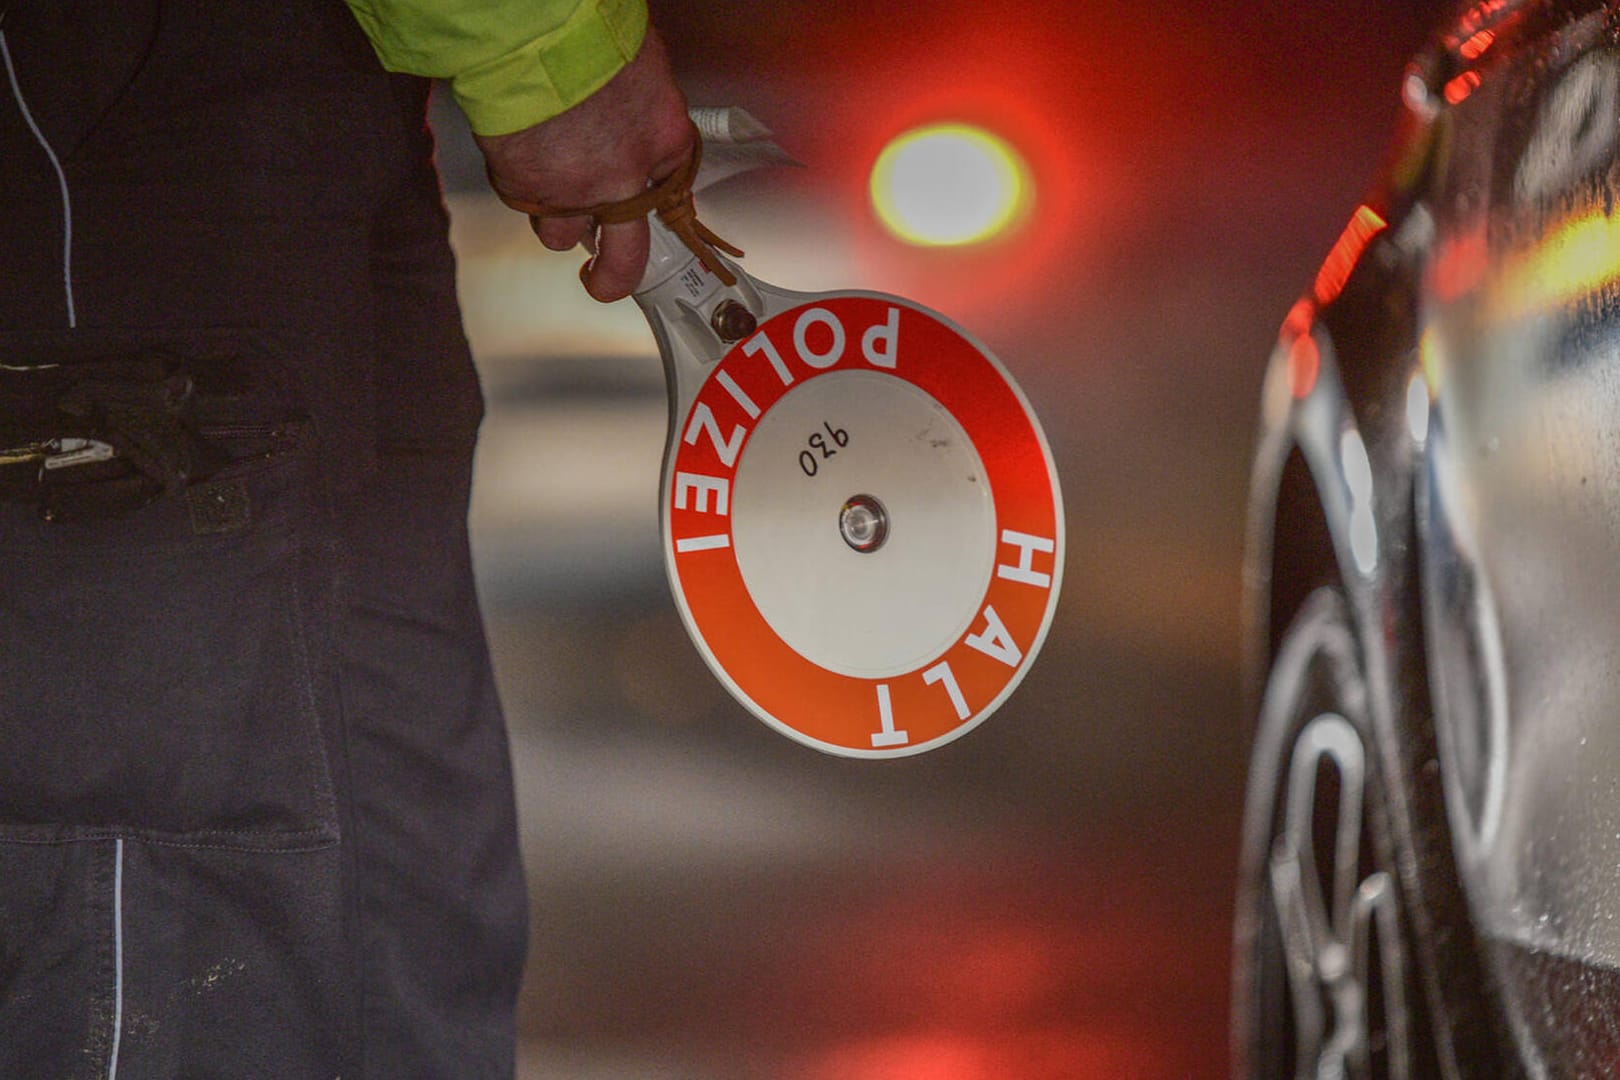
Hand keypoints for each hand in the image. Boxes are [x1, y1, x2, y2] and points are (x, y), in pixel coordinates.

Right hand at [473, 28, 692, 301]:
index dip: (652, 191)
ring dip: (556, 216)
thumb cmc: (591, 35)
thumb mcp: (643, 66)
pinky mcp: (526, 190)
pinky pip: (525, 203)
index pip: (672, 189)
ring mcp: (574, 195)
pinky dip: (522, 184)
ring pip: (561, 233)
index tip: (645, 196)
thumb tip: (630, 109)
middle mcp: (625, 183)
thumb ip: (642, 103)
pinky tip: (520, 152)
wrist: (536, 35)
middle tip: (601, 280)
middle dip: (612, 277)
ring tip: (546, 181)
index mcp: (666, 143)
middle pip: (624, 259)